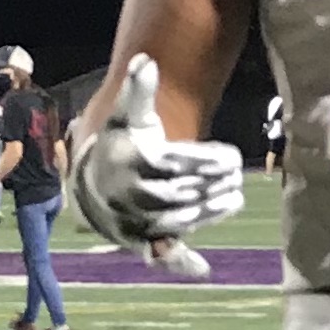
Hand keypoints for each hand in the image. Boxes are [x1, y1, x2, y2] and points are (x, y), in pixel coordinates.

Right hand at [71, 53, 245, 247]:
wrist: (93, 185)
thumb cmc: (121, 145)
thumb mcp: (126, 116)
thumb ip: (136, 89)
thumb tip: (145, 59)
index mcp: (131, 162)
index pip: (174, 162)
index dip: (206, 160)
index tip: (231, 156)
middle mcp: (130, 194)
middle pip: (179, 192)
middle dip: (212, 184)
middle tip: (237, 175)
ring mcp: (134, 221)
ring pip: (177, 220)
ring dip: (209, 212)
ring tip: (234, 197)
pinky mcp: (139, 242)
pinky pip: (159, 255)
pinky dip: (179, 264)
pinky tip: (203, 269)